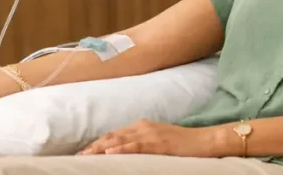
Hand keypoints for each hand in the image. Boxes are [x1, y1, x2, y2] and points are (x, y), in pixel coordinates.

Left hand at [77, 120, 234, 156]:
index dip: (96, 144)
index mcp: (141, 127)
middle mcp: (143, 127)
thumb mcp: (159, 142)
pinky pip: (137, 146)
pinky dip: (122, 148)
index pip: (113, 135)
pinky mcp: (160, 143)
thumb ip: (141, 145)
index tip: (82, 153)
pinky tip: (110, 152)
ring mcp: (151, 134)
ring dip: (101, 148)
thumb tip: (123, 154)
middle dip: (94, 146)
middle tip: (77, 156)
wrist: (206, 141)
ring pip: (120, 140)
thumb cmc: (184, 145)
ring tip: (86, 155)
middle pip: (112, 136)